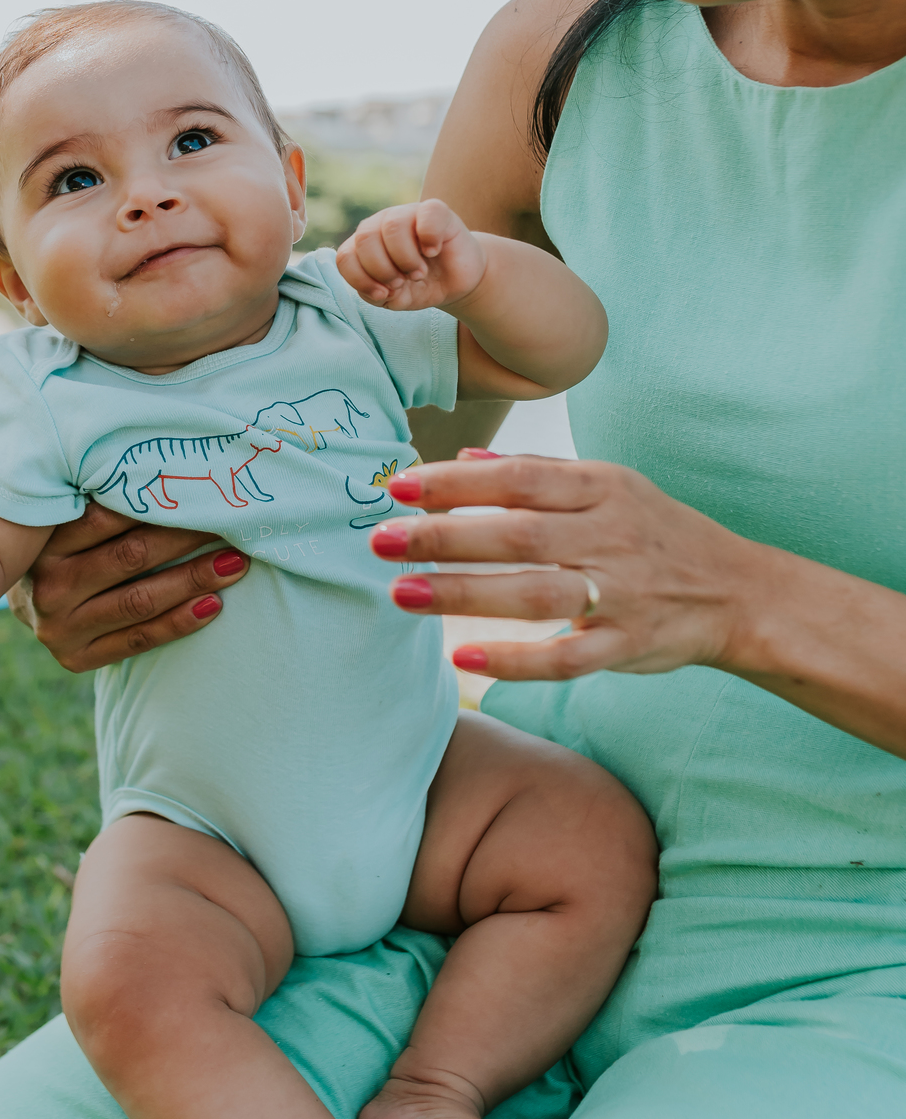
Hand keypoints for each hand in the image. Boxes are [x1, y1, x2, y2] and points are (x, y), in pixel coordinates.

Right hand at [13, 502, 249, 672]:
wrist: (29, 602)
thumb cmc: (64, 548)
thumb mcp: (67, 519)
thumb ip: (101, 497)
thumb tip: (171, 466)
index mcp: (45, 542)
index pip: (106, 517)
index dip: (158, 502)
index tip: (201, 488)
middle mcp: (48, 586)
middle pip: (129, 557)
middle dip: (185, 538)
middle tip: (230, 522)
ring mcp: (59, 628)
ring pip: (139, 601)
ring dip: (194, 580)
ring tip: (235, 563)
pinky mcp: (76, 658)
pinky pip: (139, 640)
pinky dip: (180, 622)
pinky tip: (214, 604)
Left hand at [336, 199, 486, 311]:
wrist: (455, 282)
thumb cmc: (419, 286)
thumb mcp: (394, 299)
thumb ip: (378, 295)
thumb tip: (381, 288)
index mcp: (364, 245)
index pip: (345, 256)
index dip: (361, 279)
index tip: (383, 294)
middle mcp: (381, 224)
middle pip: (365, 238)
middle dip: (382, 269)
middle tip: (401, 282)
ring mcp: (407, 214)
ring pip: (392, 227)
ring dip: (406, 259)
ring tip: (418, 274)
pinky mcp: (435, 210)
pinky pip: (426, 216)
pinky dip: (429, 239)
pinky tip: (434, 251)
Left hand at [368, 452, 761, 681]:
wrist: (738, 592)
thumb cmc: (657, 533)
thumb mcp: (610, 485)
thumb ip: (539, 470)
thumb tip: (463, 458)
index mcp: (602, 489)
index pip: (519, 479)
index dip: (456, 482)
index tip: (399, 486)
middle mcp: (610, 536)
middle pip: (518, 535)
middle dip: (443, 536)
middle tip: (380, 539)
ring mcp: (620, 595)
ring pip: (534, 594)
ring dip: (463, 594)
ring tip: (400, 593)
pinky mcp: (626, 646)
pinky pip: (566, 659)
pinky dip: (515, 660)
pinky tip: (463, 657)